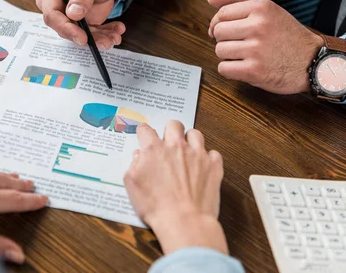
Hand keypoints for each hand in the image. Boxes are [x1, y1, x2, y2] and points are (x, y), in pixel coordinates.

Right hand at [36, 0, 125, 48]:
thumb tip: (72, 13)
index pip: (51, 12)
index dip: (65, 27)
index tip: (82, 36)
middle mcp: (55, 3)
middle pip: (61, 27)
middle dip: (84, 36)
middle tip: (104, 42)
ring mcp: (66, 15)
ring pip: (76, 34)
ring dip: (97, 38)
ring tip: (115, 37)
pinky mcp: (78, 24)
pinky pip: (88, 34)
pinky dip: (103, 36)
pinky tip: (116, 32)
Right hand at [124, 121, 227, 254]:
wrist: (184, 221)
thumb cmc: (155, 206)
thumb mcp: (132, 185)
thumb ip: (134, 164)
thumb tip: (139, 155)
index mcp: (154, 149)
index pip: (146, 129)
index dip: (144, 133)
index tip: (144, 137)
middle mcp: (176, 147)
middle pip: (174, 124)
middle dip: (170, 131)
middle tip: (168, 143)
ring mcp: (197, 154)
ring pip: (195, 134)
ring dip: (190, 140)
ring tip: (187, 152)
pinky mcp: (213, 166)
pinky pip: (213, 153)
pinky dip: (208, 158)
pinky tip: (202, 167)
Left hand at [208, 0, 323, 93]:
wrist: (313, 62)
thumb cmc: (287, 36)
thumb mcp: (268, 12)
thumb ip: (237, 2)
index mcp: (261, 8)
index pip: (222, 13)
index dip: (218, 24)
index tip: (226, 32)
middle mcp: (258, 26)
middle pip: (218, 32)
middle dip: (225, 39)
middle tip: (242, 44)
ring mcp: (256, 49)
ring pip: (219, 50)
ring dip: (228, 56)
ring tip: (246, 56)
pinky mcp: (254, 70)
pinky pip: (223, 68)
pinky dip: (231, 70)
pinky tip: (245, 67)